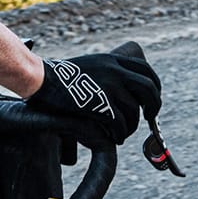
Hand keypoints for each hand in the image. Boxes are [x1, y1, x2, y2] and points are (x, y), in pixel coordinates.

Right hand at [29, 51, 160, 143]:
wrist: (41, 80)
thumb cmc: (62, 77)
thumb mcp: (92, 65)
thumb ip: (110, 73)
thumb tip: (129, 93)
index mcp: (114, 61)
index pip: (147, 72)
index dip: (156, 88)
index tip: (153, 101)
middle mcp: (115, 72)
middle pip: (149, 90)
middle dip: (153, 108)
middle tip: (148, 118)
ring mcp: (108, 88)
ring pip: (133, 111)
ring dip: (131, 126)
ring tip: (123, 132)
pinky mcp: (99, 104)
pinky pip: (119, 123)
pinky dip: (120, 134)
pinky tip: (115, 137)